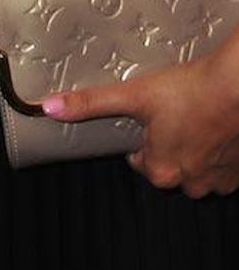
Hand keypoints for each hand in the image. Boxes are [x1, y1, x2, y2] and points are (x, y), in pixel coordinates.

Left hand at [42, 29, 238, 196]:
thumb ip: (90, 102)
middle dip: (166, 144)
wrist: (238, 87)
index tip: (145, 118)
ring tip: (192, 116)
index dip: (140, 136)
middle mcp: (191, 182)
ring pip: (197, 170)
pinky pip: (223, 167)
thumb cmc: (189, 91)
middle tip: (170, 113)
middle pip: (168, 166)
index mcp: (161, 170)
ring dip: (193, 149)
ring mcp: (219, 178)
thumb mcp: (132, 93)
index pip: (140, 161)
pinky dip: (217, 150)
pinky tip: (212, 124)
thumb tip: (49, 108)